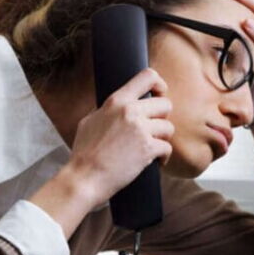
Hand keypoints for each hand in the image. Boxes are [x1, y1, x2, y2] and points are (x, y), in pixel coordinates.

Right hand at [67, 68, 173, 206]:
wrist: (85, 178)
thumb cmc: (84, 153)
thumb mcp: (90, 121)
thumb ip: (107, 110)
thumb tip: (118, 106)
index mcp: (116, 101)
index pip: (147, 76)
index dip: (159, 84)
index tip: (160, 94)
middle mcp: (130, 111)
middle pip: (165, 105)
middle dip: (162, 119)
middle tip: (154, 131)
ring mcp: (140, 130)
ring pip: (168, 128)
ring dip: (163, 139)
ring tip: (152, 148)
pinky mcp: (148, 149)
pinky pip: (167, 148)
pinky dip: (163, 157)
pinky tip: (154, 162)